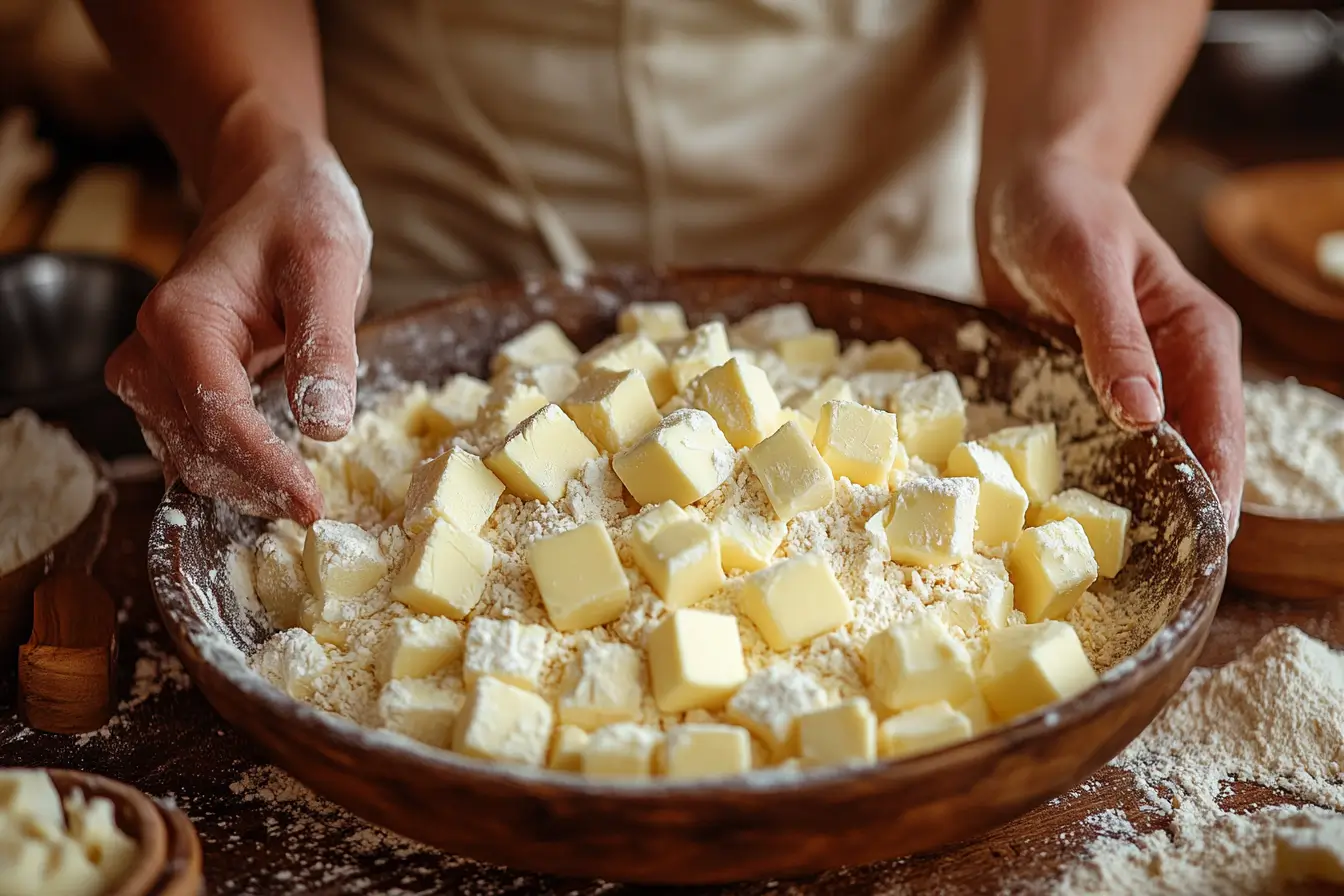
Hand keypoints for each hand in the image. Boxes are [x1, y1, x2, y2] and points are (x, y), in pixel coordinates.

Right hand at [106, 132, 370, 523]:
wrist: (268, 188)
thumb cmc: (299, 214)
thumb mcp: (329, 265)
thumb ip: (327, 345)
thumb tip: (325, 427)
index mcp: (182, 319)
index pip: (217, 418)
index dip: (264, 468)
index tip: (311, 502)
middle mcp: (150, 351)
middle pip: (195, 448)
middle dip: (254, 487)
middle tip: (316, 511)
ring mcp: (152, 372)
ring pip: (188, 458)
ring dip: (241, 487)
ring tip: (301, 500)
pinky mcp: (170, 386)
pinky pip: (194, 446)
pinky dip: (233, 470)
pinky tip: (277, 481)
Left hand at [979, 155, 1244, 536]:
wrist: (1024, 189)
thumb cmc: (1062, 211)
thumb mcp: (1086, 267)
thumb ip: (1114, 338)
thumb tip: (1145, 416)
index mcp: (1197, 337)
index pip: (1220, 429)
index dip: (1216, 489)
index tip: (1205, 547)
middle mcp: (1173, 366)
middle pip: (1187, 455)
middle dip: (1172, 510)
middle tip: (1147, 574)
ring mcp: (1131, 380)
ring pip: (1141, 455)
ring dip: (1126, 499)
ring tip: (1106, 560)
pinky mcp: (1089, 385)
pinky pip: (1095, 440)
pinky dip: (1085, 472)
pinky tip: (1060, 511)